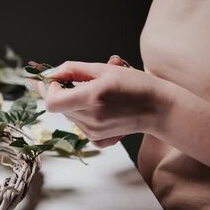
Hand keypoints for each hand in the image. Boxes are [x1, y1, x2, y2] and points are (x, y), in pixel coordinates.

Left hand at [27, 56, 169, 147]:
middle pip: (60, 108)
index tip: (60, 81)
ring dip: (76, 104)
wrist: (158, 108)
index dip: (51, 89)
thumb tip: (51, 73)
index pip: (51, 102)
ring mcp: (94, 133)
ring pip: (69, 116)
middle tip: (84, 83)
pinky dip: (85, 117)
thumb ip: (72, 69)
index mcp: (90, 99)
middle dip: (65, 94)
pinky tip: (102, 110)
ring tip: (98, 95)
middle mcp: (90, 119)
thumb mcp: (103, 69)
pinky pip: (81, 126)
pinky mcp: (99, 140)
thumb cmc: (135, 85)